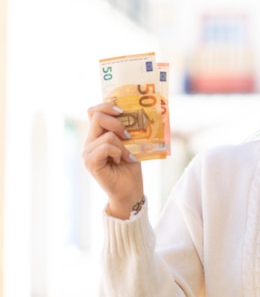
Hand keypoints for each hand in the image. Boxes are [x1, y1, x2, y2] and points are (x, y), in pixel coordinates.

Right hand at [83, 103, 143, 218]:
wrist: (130, 191)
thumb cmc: (130, 167)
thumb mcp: (130, 143)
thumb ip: (125, 129)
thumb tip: (134, 112)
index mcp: (97, 135)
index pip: (94, 111)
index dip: (106, 106)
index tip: (122, 111)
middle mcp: (89, 142)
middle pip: (97, 116)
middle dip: (117, 122)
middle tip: (128, 136)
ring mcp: (87, 153)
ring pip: (107, 135)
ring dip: (122, 145)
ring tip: (127, 156)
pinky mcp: (90, 162)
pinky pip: (106, 147)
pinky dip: (118, 152)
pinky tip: (122, 161)